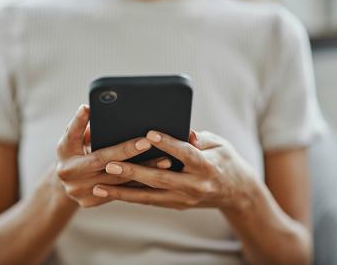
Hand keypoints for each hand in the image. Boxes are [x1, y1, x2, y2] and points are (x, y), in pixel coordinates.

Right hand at [55, 105, 170, 207]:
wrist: (62, 180)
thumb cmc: (69, 151)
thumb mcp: (68, 138)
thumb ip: (78, 125)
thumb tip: (87, 108)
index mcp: (70, 166)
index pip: (100, 157)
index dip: (124, 149)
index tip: (146, 141)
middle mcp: (77, 184)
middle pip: (115, 172)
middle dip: (141, 161)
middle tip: (164, 152)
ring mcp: (86, 196)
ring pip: (122, 185)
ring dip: (145, 173)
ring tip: (166, 162)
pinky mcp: (94, 202)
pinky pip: (121, 193)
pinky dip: (139, 183)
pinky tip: (157, 175)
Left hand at [92, 130, 256, 211]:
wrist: (236, 192)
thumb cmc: (226, 161)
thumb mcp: (219, 144)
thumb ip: (199, 139)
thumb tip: (185, 132)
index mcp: (207, 166)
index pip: (185, 154)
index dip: (167, 144)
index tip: (148, 134)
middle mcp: (195, 186)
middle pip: (161, 179)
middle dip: (133, 172)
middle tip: (110, 165)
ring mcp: (185, 199)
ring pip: (150, 196)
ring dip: (124, 192)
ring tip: (101, 187)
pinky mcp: (177, 204)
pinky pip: (151, 201)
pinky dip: (132, 197)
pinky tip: (113, 193)